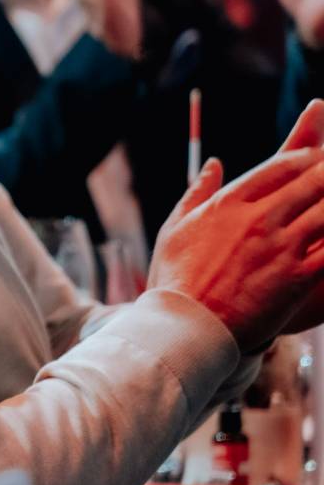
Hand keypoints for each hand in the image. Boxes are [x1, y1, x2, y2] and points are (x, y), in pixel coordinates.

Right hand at [148, 100, 323, 353]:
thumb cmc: (174, 280)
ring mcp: (281, 247)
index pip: (281, 166)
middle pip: (312, 182)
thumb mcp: (174, 229)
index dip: (306, 158)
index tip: (316, 160)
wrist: (184, 326)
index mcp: (229, 204)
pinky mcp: (298, 276)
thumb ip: (197, 192)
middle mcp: (258, 219)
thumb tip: (214, 165)